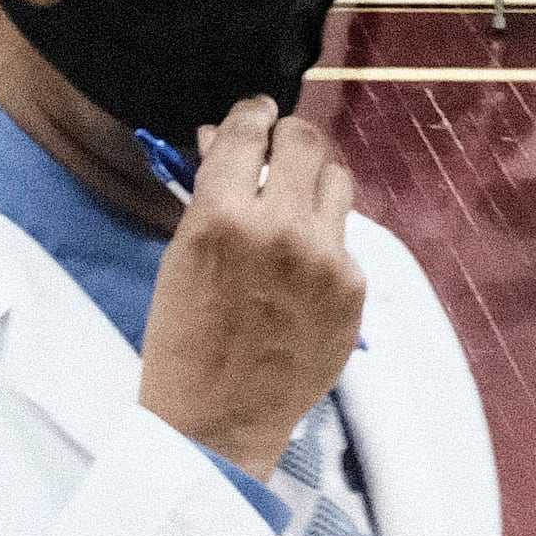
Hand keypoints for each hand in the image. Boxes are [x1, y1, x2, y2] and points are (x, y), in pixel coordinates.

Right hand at [137, 98, 365, 480]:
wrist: (218, 421)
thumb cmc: (182, 339)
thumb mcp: (180, 256)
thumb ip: (209, 193)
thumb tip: (222, 139)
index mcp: (222, 215)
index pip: (249, 129)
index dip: (252, 114)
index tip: (255, 116)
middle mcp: (281, 227)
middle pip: (306, 141)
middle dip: (287, 140)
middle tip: (276, 155)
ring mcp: (326, 258)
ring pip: (337, 181)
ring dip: (313, 186)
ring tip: (293, 213)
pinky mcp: (354, 288)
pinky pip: (345, 239)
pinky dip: (324, 243)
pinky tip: (301, 273)